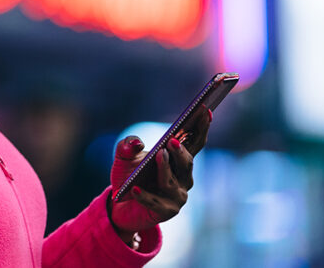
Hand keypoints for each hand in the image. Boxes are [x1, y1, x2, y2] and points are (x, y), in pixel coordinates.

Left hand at [108, 105, 211, 236]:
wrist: (119, 204)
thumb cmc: (128, 176)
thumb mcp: (123, 156)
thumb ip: (127, 145)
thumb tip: (137, 143)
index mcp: (178, 160)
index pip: (194, 142)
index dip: (201, 127)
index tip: (204, 110)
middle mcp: (182, 178)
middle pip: (187, 163)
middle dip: (180, 151)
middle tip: (172, 140)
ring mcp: (176, 196)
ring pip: (172, 182)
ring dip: (165, 169)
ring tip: (158, 156)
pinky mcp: (165, 212)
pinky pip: (155, 203)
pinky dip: (145, 196)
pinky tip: (135, 189)